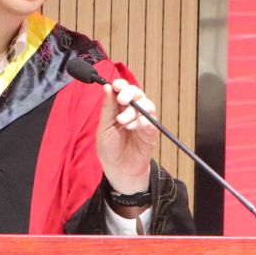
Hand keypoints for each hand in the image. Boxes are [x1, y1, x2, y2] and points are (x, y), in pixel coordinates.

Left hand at [96, 78, 158, 194]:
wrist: (118, 169)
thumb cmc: (110, 148)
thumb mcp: (104, 127)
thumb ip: (107, 108)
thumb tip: (107, 87)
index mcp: (120, 107)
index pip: (123, 89)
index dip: (121, 85)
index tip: (115, 85)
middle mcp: (133, 111)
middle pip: (137, 93)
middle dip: (129, 93)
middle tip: (121, 100)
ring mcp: (143, 120)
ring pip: (146, 105)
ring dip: (134, 110)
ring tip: (123, 121)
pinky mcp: (151, 132)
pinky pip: (151, 121)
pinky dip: (141, 121)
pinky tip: (132, 127)